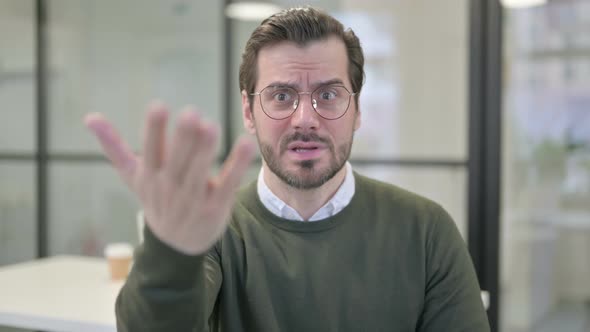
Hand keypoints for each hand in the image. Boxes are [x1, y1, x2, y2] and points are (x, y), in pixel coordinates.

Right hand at [84, 101, 255, 254]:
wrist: (176, 245)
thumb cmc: (155, 198)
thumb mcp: (132, 176)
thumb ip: (113, 146)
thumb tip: (89, 117)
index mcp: (149, 176)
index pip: (150, 151)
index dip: (154, 130)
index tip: (158, 106)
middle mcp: (169, 187)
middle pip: (176, 161)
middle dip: (183, 138)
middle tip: (191, 113)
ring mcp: (193, 199)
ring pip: (199, 173)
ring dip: (206, 150)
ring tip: (211, 126)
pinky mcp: (215, 207)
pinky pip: (227, 184)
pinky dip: (236, 166)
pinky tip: (244, 145)